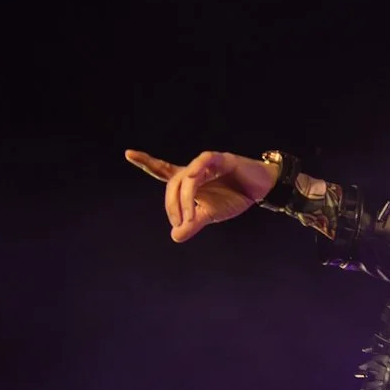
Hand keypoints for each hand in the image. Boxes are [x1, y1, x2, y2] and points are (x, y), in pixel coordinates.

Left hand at [124, 149, 279, 242]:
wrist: (261, 188)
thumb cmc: (234, 197)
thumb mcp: (211, 214)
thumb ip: (193, 223)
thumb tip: (175, 236)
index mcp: (189, 179)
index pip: (163, 170)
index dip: (146, 162)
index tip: (128, 153)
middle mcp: (194, 168)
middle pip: (172, 182)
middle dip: (171, 204)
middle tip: (179, 223)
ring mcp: (206, 162)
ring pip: (186, 178)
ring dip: (184, 199)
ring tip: (189, 218)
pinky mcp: (221, 159)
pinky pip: (203, 164)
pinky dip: (196, 177)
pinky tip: (194, 189)